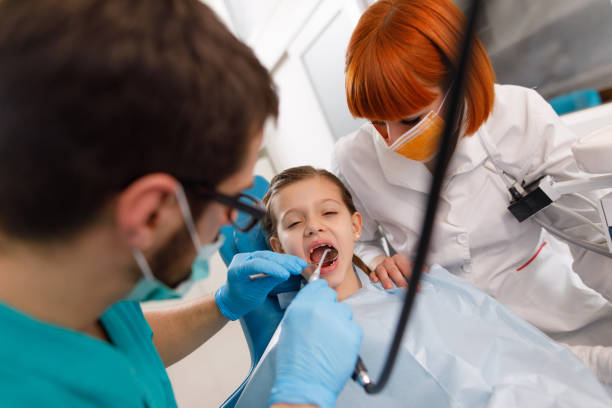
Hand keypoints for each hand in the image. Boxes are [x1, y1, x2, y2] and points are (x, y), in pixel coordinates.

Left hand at [215, 251, 305, 319]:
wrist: (232, 299)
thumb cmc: (241, 300)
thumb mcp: (256, 294)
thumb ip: (269, 282)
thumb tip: (286, 274)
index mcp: (236, 270)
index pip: (256, 264)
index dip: (272, 268)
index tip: (286, 275)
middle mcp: (241, 259)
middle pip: (264, 257)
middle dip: (283, 263)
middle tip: (297, 268)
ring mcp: (248, 256)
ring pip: (270, 256)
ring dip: (286, 260)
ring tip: (300, 265)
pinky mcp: (255, 257)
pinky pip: (271, 257)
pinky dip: (283, 261)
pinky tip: (295, 263)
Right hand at [269, 280, 362, 407]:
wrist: (305, 385)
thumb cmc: (294, 363)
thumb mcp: (290, 328)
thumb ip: (303, 310)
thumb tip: (315, 302)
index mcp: (301, 306)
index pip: (318, 286)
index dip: (321, 294)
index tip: (323, 299)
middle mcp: (320, 309)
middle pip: (333, 297)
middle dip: (331, 308)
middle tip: (326, 325)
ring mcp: (338, 320)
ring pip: (345, 312)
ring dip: (341, 323)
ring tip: (331, 341)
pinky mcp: (352, 333)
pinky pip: (354, 328)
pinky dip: (349, 337)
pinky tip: (338, 348)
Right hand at [369, 254, 425, 289]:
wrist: (384, 264)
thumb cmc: (398, 267)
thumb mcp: (407, 265)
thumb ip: (415, 268)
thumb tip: (426, 271)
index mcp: (399, 259)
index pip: (406, 268)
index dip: (412, 277)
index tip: (417, 287)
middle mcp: (389, 261)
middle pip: (394, 270)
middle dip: (400, 281)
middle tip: (405, 289)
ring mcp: (381, 266)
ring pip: (383, 272)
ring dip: (386, 280)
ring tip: (390, 288)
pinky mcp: (374, 271)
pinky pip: (373, 274)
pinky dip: (373, 277)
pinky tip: (376, 281)